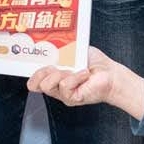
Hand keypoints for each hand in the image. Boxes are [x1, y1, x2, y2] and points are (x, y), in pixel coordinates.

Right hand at [27, 46, 143, 117]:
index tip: (36, 61)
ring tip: (74, 70)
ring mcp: (63, 95)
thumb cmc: (95, 64)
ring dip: (61, 74)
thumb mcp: (74, 51)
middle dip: (43, 71)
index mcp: (54, 78)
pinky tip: (84, 74)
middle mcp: (56, 88)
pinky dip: (75, 77)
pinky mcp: (72, 99)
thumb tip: (51, 44)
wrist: (111, 74)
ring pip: (47, 85)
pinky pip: (64, 86)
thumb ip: (60, 50)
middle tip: (57, 65)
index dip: (32, 72)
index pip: (33, 81)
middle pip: (34, 84)